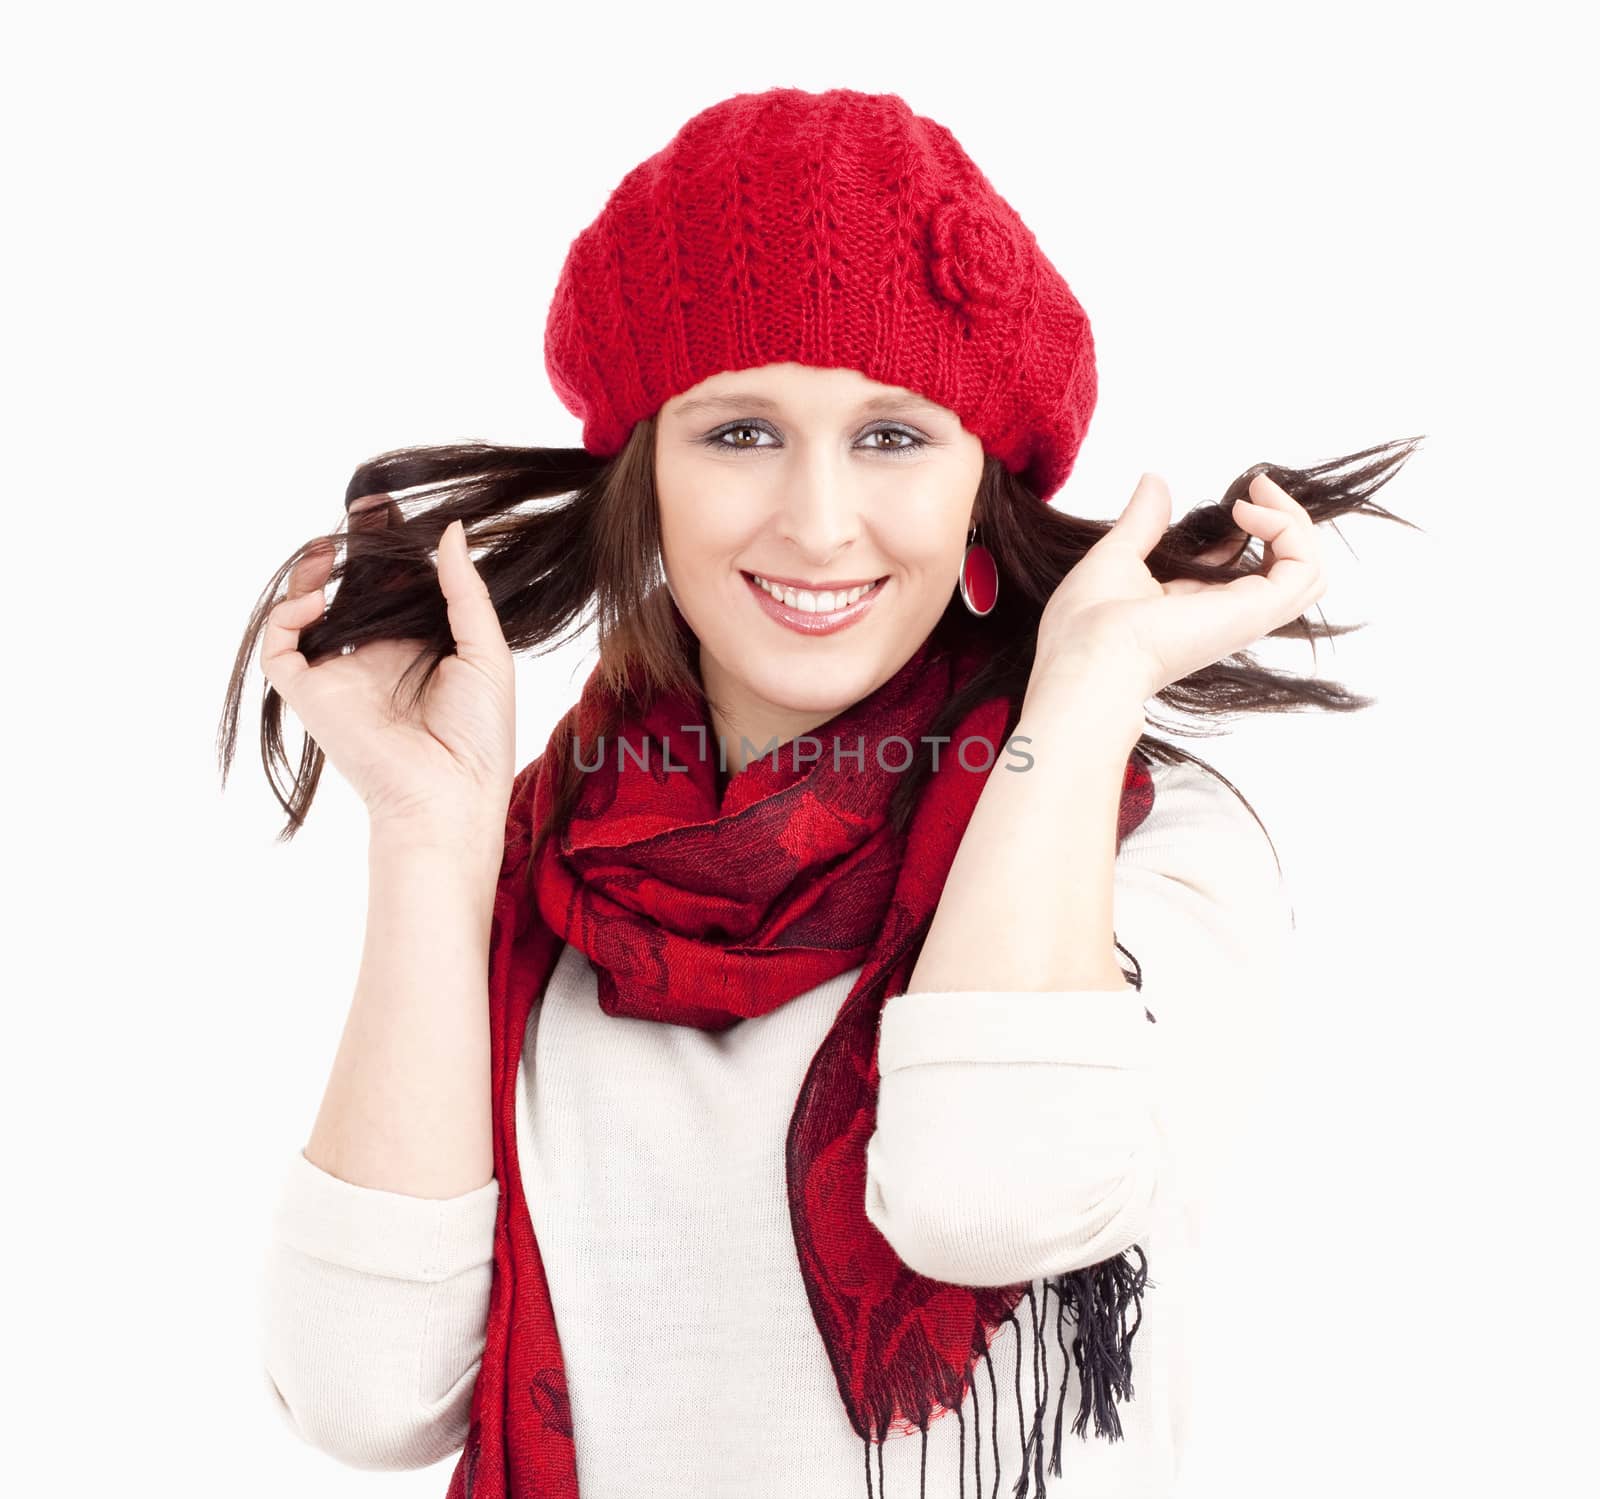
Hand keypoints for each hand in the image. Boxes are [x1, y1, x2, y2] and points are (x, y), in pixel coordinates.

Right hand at [258, 500, 516, 839]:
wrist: (450, 795)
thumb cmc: (480, 735)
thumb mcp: (487, 652)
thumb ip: (465, 591)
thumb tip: (449, 529)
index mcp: (420, 649)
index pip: (397, 588)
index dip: (391, 550)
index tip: (393, 510)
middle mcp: (376, 658)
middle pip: (353, 592)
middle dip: (353, 550)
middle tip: (364, 507)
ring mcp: (341, 676)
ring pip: (309, 613)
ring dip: (311, 576)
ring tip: (328, 547)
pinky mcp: (312, 696)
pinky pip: (281, 649)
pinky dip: (287, 617)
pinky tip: (317, 601)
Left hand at [1031, 471, 1326, 703]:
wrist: (1088, 656)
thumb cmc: (1086, 623)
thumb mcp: (1116, 554)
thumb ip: (1142, 521)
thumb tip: (1154, 483)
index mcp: (1191, 608)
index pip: (1240, 568)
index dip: (1247, 527)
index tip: (1233, 498)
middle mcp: (1224, 615)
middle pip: (1288, 571)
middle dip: (1285, 522)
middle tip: (1257, 487)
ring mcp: (1244, 616)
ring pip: (1308, 571)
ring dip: (1294, 522)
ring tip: (1255, 495)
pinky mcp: (1255, 612)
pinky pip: (1304, 568)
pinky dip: (1288, 529)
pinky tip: (1245, 513)